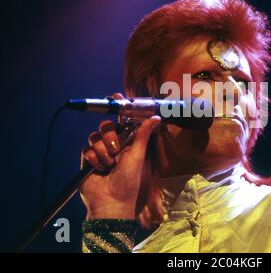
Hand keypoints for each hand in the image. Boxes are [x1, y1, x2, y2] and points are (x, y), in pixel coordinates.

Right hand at [80, 93, 160, 218]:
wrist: (111, 202)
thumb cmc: (129, 181)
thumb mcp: (137, 155)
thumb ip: (143, 135)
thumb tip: (156, 117)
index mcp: (127, 142)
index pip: (122, 121)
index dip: (118, 108)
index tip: (115, 96)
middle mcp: (113, 145)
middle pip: (105, 126)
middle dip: (110, 136)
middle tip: (116, 149)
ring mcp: (100, 152)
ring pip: (95, 137)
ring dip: (103, 151)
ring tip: (110, 165)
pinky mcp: (88, 160)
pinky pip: (87, 149)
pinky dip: (94, 159)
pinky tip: (100, 169)